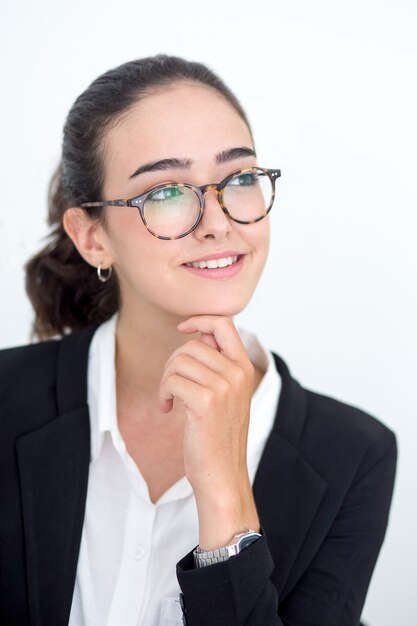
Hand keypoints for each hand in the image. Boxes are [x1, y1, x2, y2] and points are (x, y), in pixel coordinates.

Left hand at [159, 315, 259, 548]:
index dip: (200, 319)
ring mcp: (224, 387)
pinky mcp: (206, 402)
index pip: (224, 323)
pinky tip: (168, 410)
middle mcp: (238, 373)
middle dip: (172, 363)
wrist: (222, 475)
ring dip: (166, 380)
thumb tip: (198, 334)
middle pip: (192, 345)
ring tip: (169, 400)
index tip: (182, 328)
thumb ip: (216, 365)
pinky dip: (163, 394)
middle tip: (171, 388)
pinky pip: (172, 380)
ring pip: (179, 360)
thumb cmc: (218, 436)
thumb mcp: (224, 395)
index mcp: (245, 368)